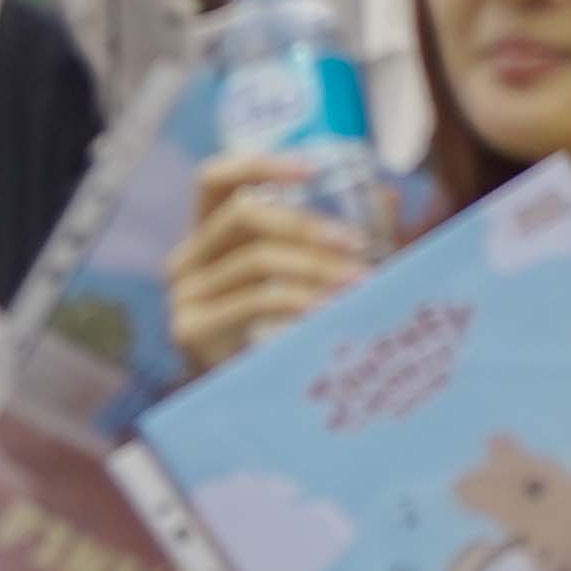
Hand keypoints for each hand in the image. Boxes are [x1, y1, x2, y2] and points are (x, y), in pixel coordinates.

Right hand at [165, 153, 371, 377]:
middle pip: (242, 215)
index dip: (258, 163)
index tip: (312, 170)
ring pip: (256, 260)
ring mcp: (184, 296)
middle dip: (305, 224)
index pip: (213, 179)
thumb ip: (344, 236)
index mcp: (209, 236)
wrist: (251, 406)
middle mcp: (186, 260)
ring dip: (317, 268)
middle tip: (356, 243)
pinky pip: (254, 300)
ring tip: (359, 283)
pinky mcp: (192, 330)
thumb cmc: (285, 330)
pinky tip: (330, 311)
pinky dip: (300, 301)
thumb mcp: (313, 274)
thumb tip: (386, 195)